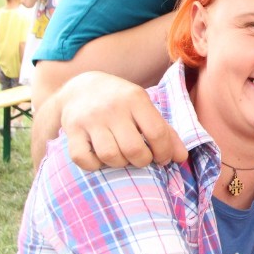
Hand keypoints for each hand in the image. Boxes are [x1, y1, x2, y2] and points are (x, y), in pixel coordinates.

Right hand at [53, 71, 186, 170]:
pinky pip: (84, 159)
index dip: (164, 152)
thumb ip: (165, 131)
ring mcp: (90, 119)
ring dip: (120, 163)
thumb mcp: (144, 107)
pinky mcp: (72, 130)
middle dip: (143, 161)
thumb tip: (182, 157)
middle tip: (142, 158)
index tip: (163, 158)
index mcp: (135, 98)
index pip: (157, 132)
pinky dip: (94, 165)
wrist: (80, 88)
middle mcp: (112, 107)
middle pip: (134, 149)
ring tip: (122, 156)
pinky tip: (100, 157)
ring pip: (110, 156)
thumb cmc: (120, 102)